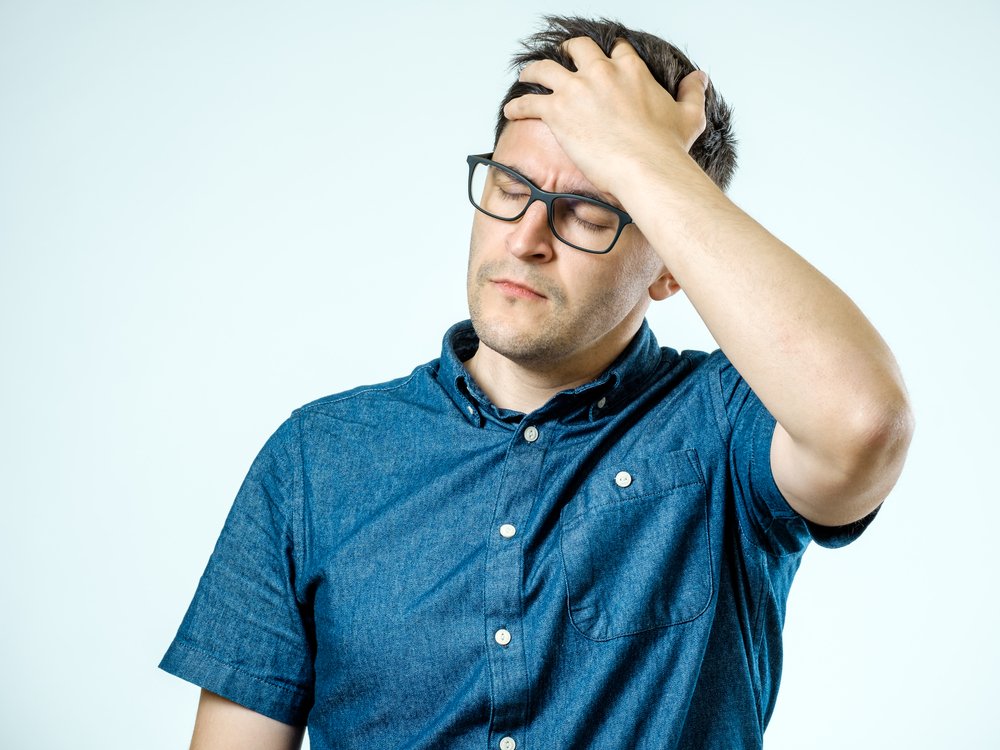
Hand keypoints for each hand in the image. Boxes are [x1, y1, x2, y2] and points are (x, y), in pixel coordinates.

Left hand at [502, 37, 708, 197]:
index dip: (609, 55)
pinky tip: (510, 111)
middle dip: (568, 51)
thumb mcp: (689, 115)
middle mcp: (602, 72)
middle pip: (578, 49)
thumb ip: (692, 92)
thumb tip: (700, 76)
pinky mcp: (557, 111)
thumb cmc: (667, 148)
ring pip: (545, 68)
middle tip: (562, 58)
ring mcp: (576, 89)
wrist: (647, 167)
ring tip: (526, 76)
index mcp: (631, 70)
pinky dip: (517, 106)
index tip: (603, 61)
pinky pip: (528, 102)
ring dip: (533, 71)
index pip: (617, 51)